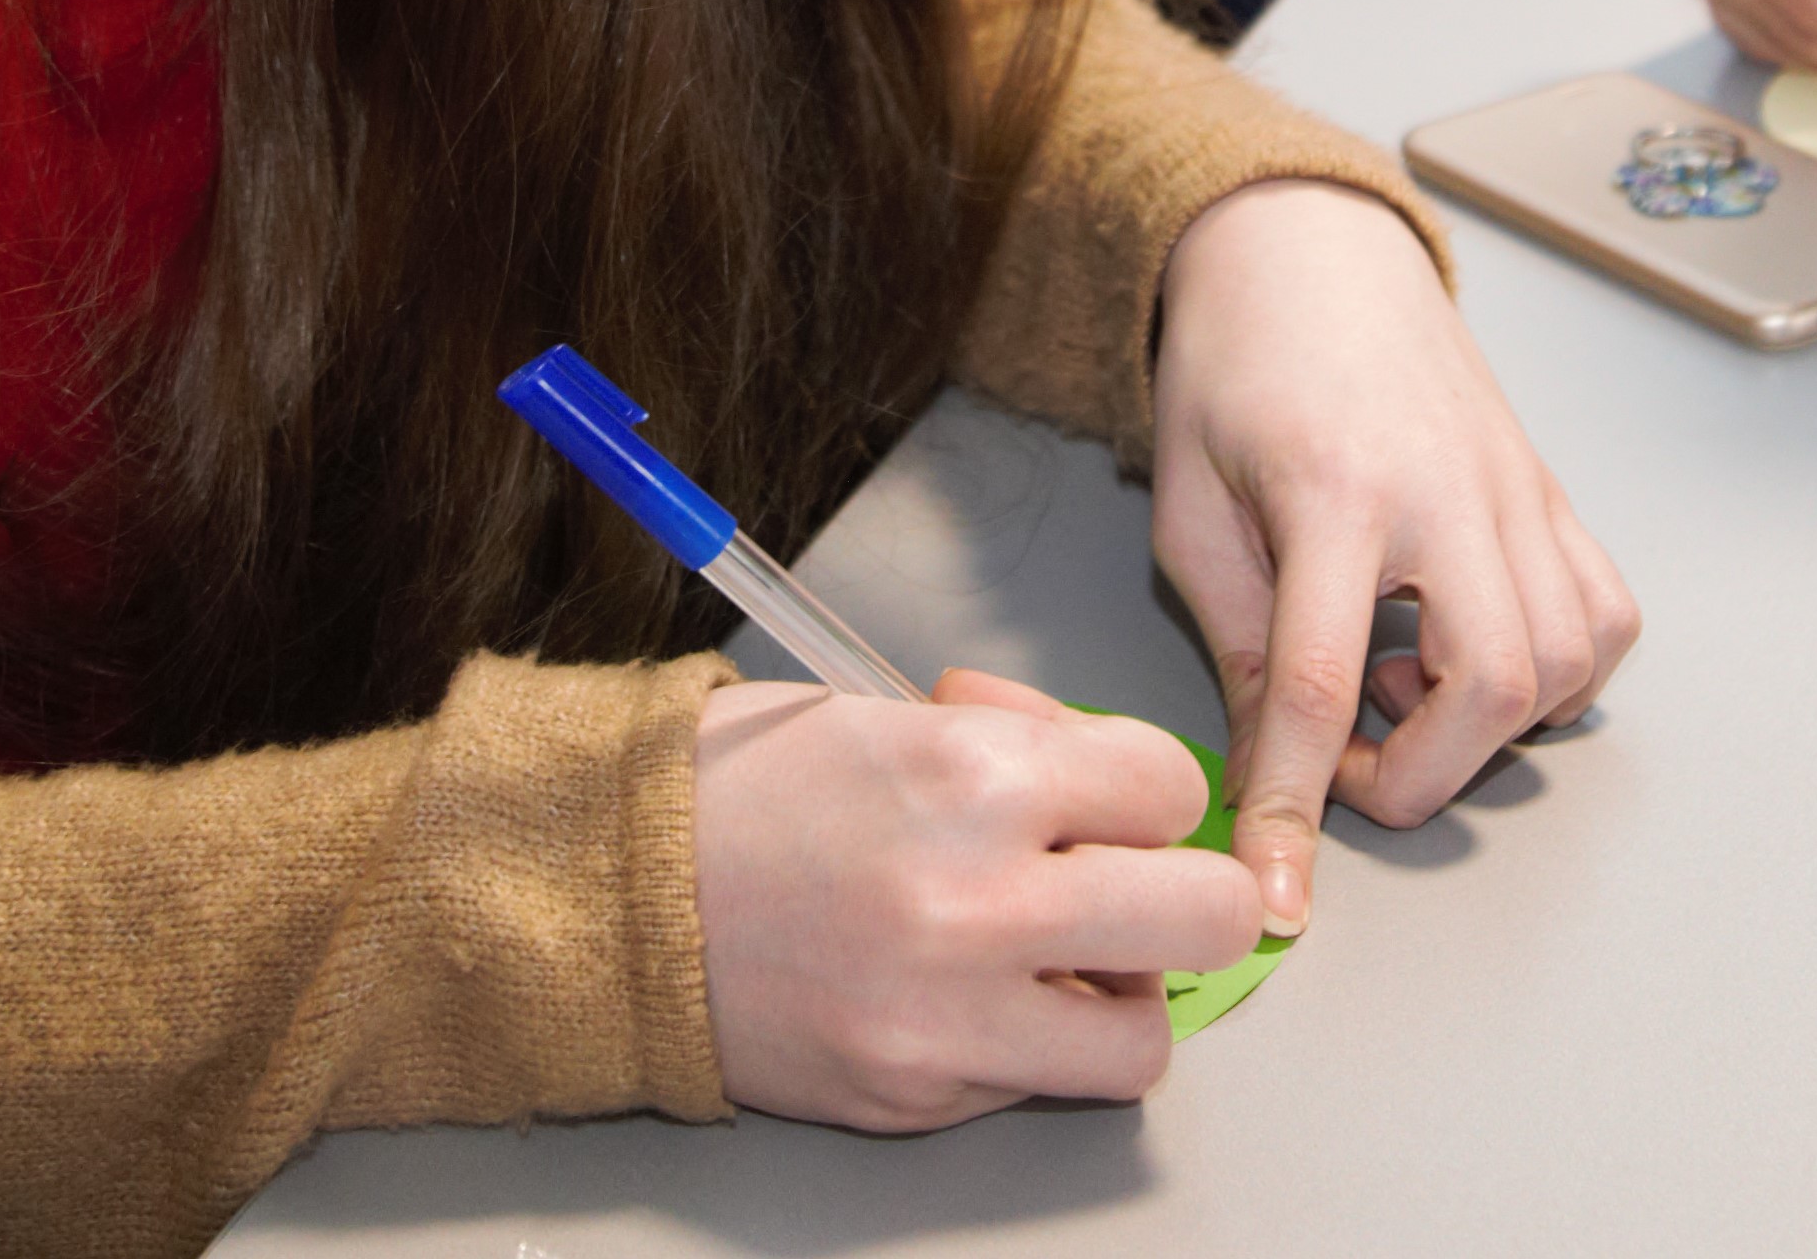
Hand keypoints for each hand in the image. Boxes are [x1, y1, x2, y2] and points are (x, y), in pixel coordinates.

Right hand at [690, 667, 1262, 1128]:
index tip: (1112, 797)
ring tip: (1057, 961)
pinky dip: (1022, 1044)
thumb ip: (1025, 751)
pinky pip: (1033, 1084)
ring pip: (1141, 1040)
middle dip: (1188, 898)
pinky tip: (964, 993)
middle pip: (1205, 918)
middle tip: (1140, 888)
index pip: (1172, 788)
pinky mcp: (913, 1096)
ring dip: (1118, 998)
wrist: (611, 890)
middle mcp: (978, 901)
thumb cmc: (750, 786)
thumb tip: (1120, 793)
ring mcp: (947, 1017)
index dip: (1147, 791)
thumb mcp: (901, 719)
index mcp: (977, 774)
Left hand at [1149, 180, 1635, 940]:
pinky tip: (1470, 656)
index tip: (1277, 894)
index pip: (1321, 682)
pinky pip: (1603, 614)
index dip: (1297, 808)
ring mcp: (1515, 487)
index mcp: (1333, 489)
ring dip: (1491, 725)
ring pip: (1568, 660)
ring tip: (1402, 689)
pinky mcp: (1549, 491)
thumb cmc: (1233, 367)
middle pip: (1492, 683)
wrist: (1307, 251)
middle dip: (1425, 775)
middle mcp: (1447, 489)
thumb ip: (1240, 646)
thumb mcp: (1191, 507)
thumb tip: (1269, 781)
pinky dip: (1557, 672)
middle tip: (1350, 765)